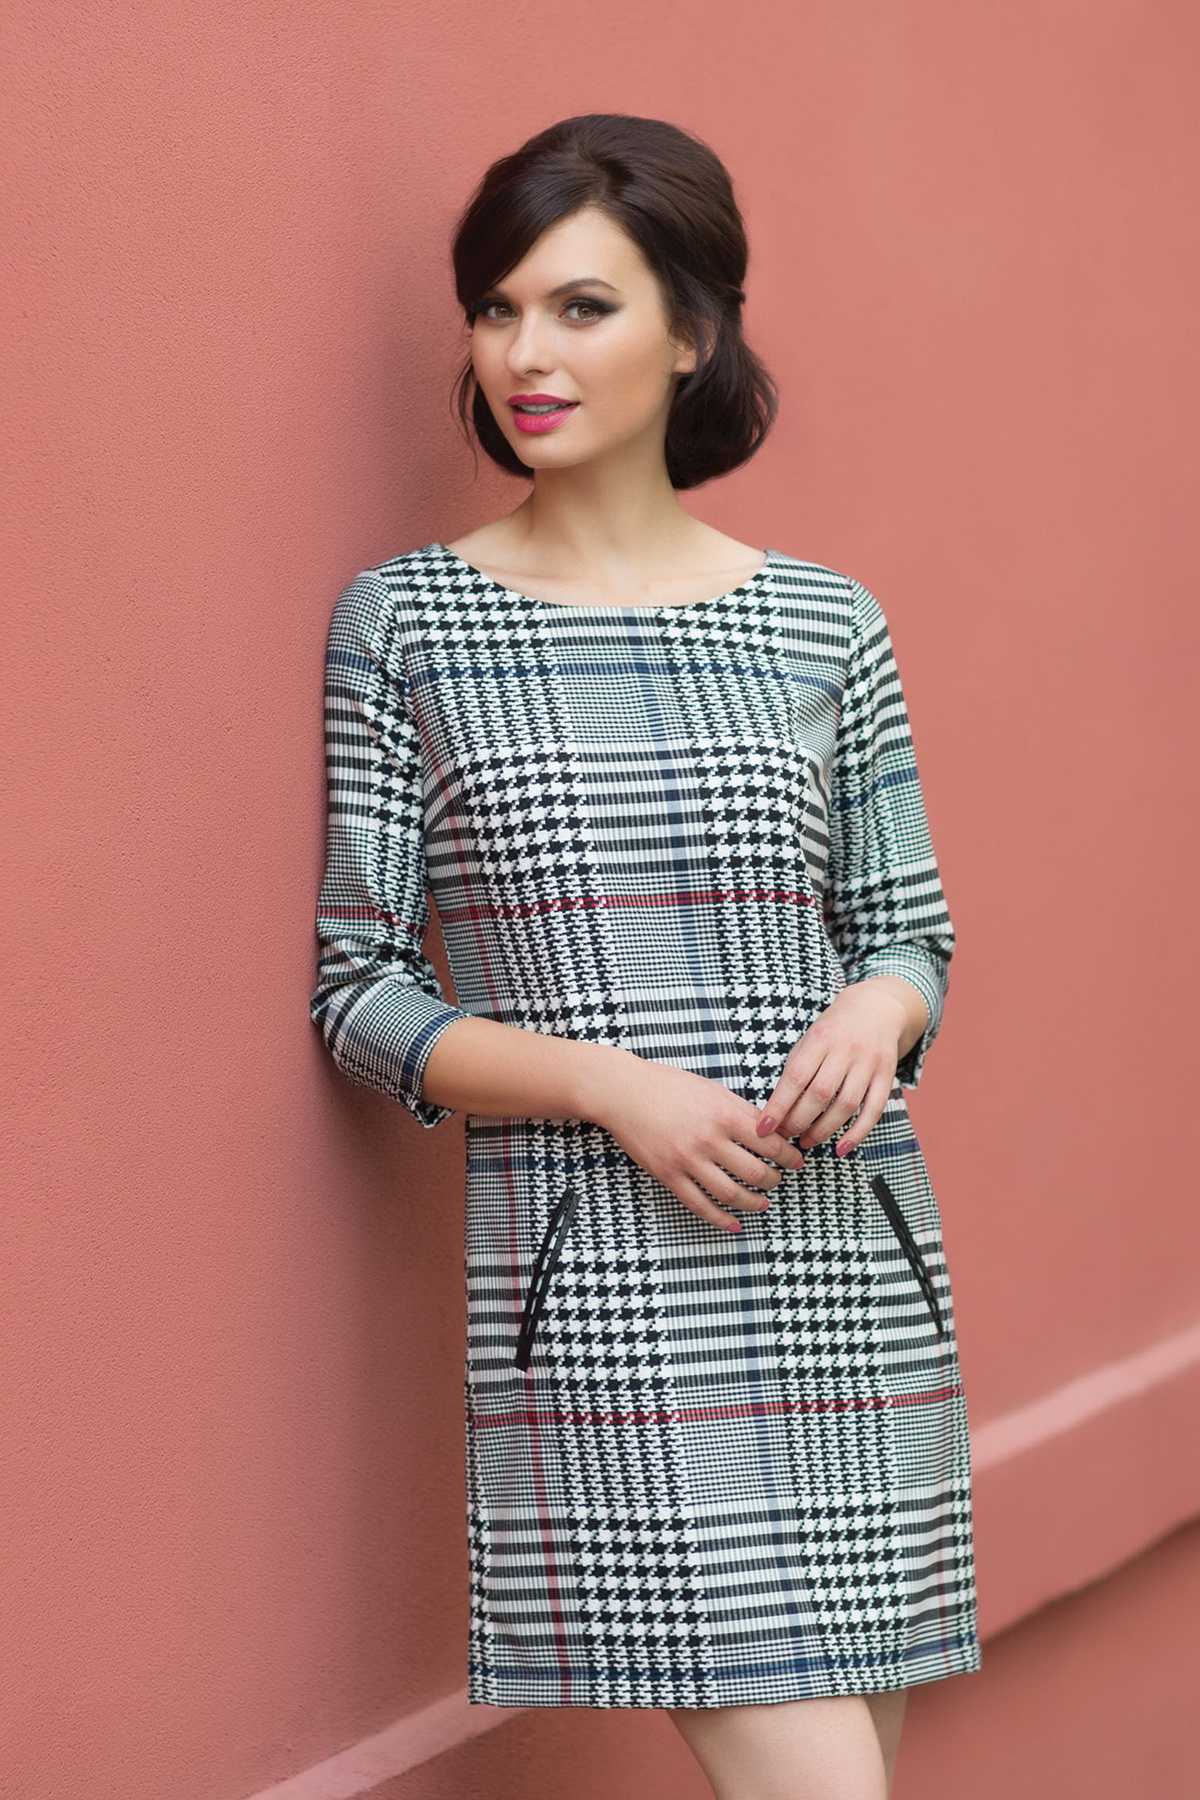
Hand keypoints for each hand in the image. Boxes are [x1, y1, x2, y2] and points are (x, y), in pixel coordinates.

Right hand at [587, 1054, 807, 1234]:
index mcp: (724, 1113)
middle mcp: (709, 1139)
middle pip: (756, 1172)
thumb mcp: (712, 1089)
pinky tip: (735, 1224)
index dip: (790, 1156)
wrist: (624, 1093)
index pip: (770, 1143)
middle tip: (779, 1180)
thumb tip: (770, 1132)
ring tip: (763, 1203)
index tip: (797, 1161)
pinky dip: (721, 1220)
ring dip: (754, 1202)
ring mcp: (688, 1160)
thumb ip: (740, 1111)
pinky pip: (700, 1206)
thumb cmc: (669, 1086)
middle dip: (774, 1180)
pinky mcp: (669, 1176)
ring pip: (732, 1194)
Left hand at [754, 980, 917, 1155]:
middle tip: (785, 1137)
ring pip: (846, 1104)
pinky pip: (874, 1109)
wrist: (876, 1008)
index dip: (778, 1106)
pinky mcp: (887, 1076)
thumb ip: (796, 1069)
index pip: (795, 1077)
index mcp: (820, 1039)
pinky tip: (841, 1149)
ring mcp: (869, 1063)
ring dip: (824, 1130)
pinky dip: (858, 1133)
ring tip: (806, 1142)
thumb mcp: (809, 1039)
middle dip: (799, 1121)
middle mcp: (846, 1050)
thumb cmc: (833, 1031)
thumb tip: (777, 1110)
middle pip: (820, 1093)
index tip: (763, 1129)